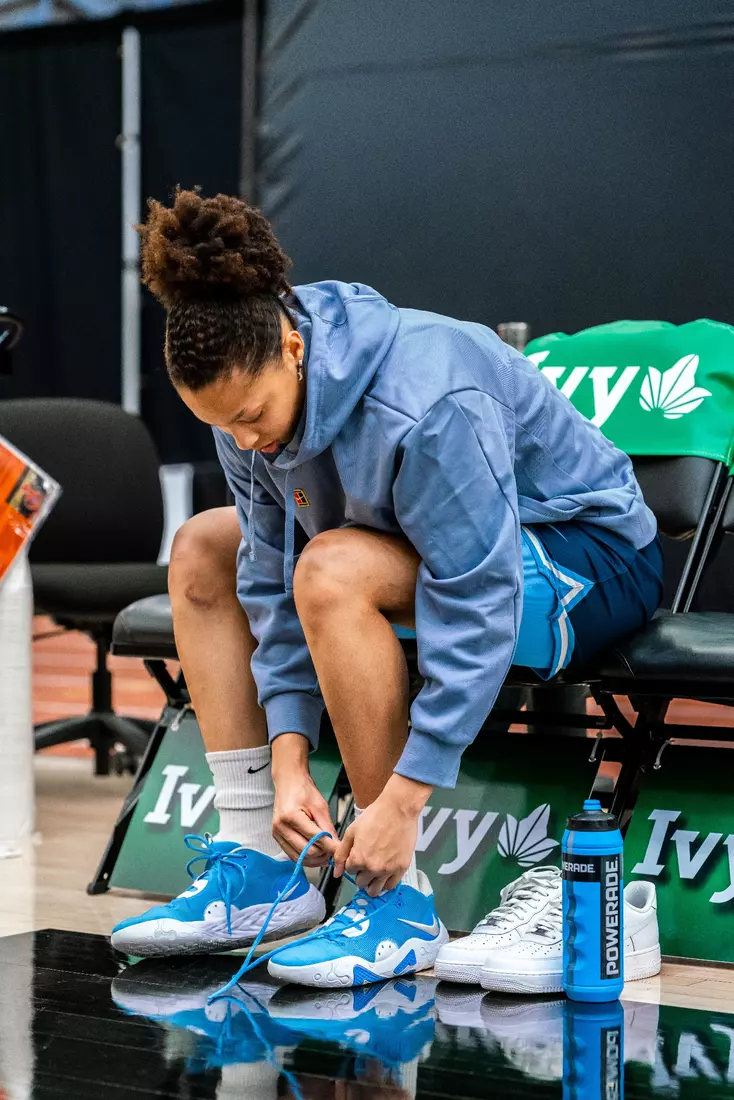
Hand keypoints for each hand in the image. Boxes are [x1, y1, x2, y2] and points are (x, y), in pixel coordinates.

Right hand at [272, 734, 337, 866]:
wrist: (289, 783)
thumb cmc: (304, 791)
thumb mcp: (320, 806)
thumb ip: (328, 828)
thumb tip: (337, 846)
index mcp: (291, 817)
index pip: (315, 840)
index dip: (330, 847)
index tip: (340, 849)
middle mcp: (281, 828)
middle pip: (307, 852)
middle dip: (323, 854)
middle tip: (333, 850)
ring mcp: (277, 834)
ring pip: (299, 858)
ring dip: (315, 859)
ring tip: (326, 853)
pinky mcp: (277, 838)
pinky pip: (293, 855)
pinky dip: (306, 857)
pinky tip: (316, 853)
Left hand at [333, 775, 431, 895]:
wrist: (398, 809)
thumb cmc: (376, 816)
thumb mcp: (351, 831)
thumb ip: (341, 854)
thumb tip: (336, 873)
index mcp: (358, 859)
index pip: (349, 871)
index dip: (353, 862)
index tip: (359, 854)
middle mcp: (372, 868)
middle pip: (361, 883)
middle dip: (361, 873)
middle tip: (367, 860)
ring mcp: (388, 870)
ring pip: (375, 890)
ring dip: (372, 883)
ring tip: (375, 870)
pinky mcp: (401, 868)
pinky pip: (391, 886)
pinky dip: (386, 882)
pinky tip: (385, 873)